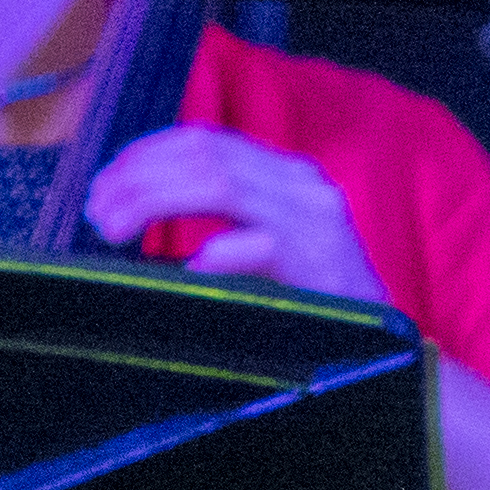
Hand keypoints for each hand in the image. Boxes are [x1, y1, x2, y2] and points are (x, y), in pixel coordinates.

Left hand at [82, 125, 392, 312]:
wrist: (393, 349)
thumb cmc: (317, 304)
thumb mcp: (269, 248)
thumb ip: (223, 222)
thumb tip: (136, 214)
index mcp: (287, 175)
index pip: (206, 139)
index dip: (146, 153)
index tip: (103, 182)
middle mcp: (302, 185)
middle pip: (205, 155)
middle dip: (138, 177)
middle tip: (97, 212)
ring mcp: (314, 221)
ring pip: (221, 185)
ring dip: (155, 201)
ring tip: (114, 229)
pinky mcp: (320, 264)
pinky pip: (259, 245)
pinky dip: (217, 252)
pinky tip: (186, 268)